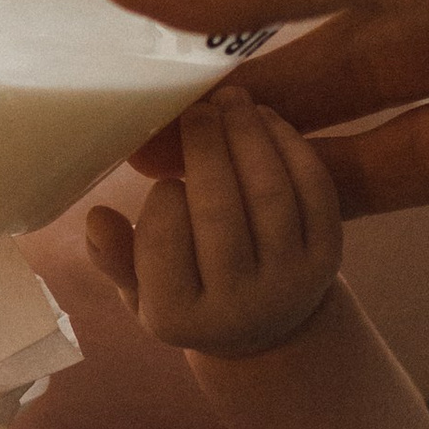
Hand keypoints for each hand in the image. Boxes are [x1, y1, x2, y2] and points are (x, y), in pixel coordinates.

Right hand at [85, 85, 342, 356]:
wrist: (269, 330)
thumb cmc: (191, 297)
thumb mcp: (142, 291)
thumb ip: (116, 257)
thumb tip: (96, 217)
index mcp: (180, 320)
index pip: (161, 241)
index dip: (162, 197)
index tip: (163, 177)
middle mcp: (240, 308)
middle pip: (218, 212)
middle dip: (205, 148)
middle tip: (195, 109)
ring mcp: (292, 282)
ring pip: (270, 194)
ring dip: (248, 135)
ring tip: (230, 99)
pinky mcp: (331, 257)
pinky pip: (314, 191)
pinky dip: (291, 147)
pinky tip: (267, 118)